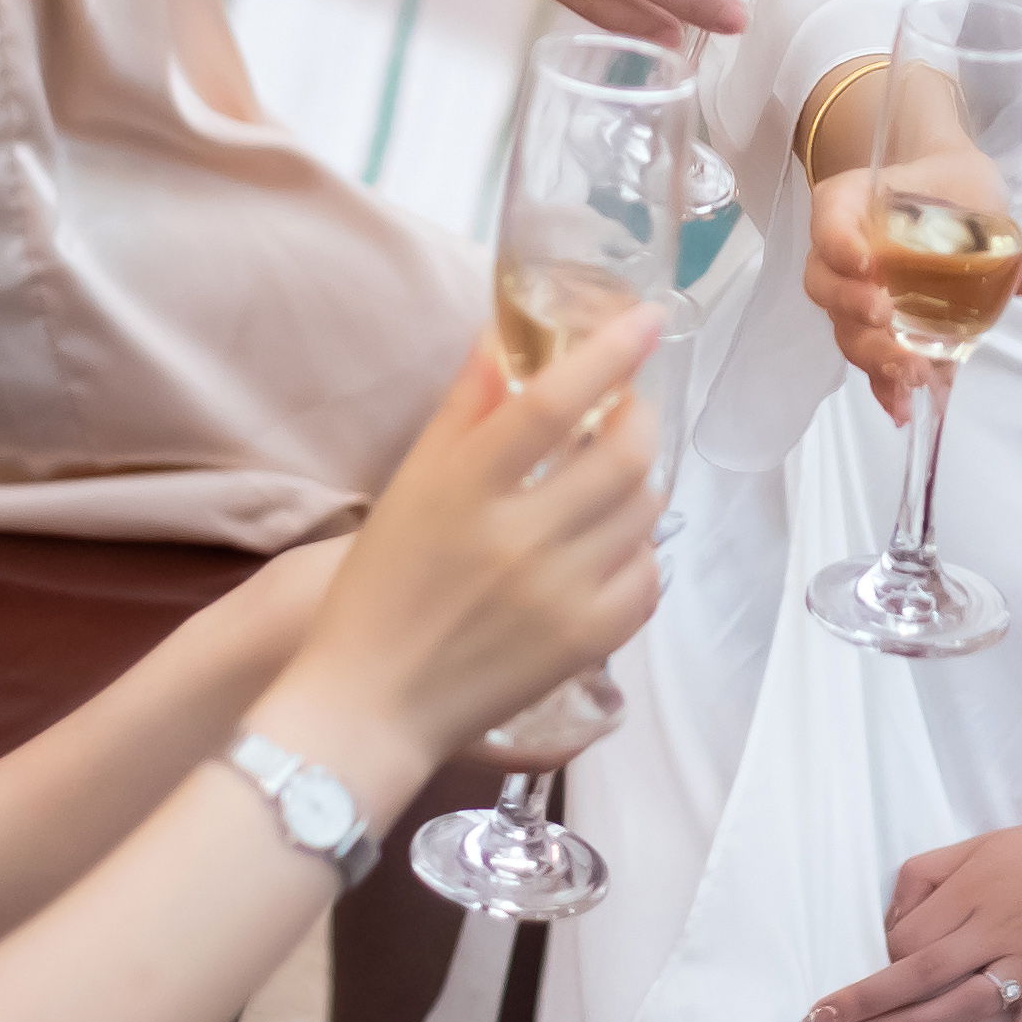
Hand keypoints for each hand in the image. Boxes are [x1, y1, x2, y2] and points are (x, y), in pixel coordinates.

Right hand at [280, 314, 663, 766]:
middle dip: (641, 416)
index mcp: (465, 489)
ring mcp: (561, 594)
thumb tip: (501, 333)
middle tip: (629, 409)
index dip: (607, 352)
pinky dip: (639, 549)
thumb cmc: (382, 587)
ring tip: (612, 478)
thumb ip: (463, 408)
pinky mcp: (587, 641)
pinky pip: (648, 575)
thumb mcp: (411, 485)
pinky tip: (609, 544)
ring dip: (641, 480)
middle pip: (623, 453)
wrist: (373, 703)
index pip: (552, 402)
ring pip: (646, 510)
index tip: (644, 318)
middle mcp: (520, 538)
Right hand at [801, 136, 1021, 423]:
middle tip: (886, 317)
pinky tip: (903, 409)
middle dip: (853, 309)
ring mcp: (854, 295)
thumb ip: (995, 226)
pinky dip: (884, 386)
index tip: (868, 263)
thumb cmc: (954, 183)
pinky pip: (870, 360)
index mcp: (853, 202)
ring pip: (844, 329)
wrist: (949, 190)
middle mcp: (842, 252)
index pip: (830, 216)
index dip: (839, 241)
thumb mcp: (976, 187)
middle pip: (826, 285)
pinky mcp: (877, 330)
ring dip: (872, 357)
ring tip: (910, 376)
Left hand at [801, 807, 1021, 1021]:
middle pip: (915, 974)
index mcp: (976, 886)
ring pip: (954, 1009)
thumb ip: (931, 874)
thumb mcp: (987, 840)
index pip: (907, 933)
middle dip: (861, 1000)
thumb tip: (890, 921)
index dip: (878, 955)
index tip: (867, 967)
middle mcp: (997, 928)